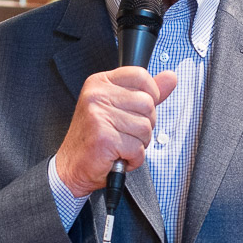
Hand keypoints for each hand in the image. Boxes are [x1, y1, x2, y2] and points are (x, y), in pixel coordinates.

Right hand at [56, 67, 177, 197]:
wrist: (72, 166)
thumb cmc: (95, 138)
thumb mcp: (120, 108)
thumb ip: (147, 92)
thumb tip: (170, 77)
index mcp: (100, 83)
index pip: (141, 75)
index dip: (150, 95)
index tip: (139, 110)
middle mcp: (97, 95)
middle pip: (148, 103)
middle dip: (144, 125)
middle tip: (125, 133)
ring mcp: (99, 115)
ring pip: (145, 127)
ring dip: (139, 144)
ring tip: (120, 146)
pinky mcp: (104, 138)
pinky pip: (138, 148)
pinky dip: (133, 158)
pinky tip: (118, 156)